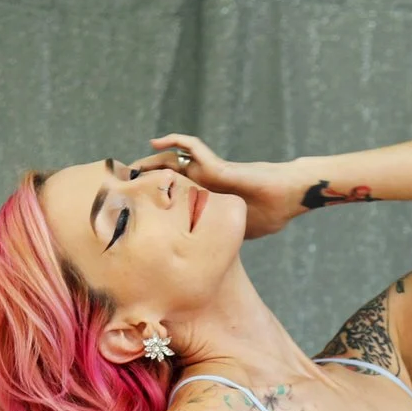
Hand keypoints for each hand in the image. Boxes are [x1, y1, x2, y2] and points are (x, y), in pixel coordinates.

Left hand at [135, 133, 310, 238]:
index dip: (156, 200)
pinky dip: (176, 140)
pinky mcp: (218, 165)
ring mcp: (211, 171)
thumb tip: (208, 270)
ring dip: (151, 161)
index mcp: (208, 197)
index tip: (136, 209)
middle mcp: (206, 182)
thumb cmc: (272, 213)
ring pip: (175, 160)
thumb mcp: (239, 233)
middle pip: (169, 177)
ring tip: (130, 165)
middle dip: (146, 181)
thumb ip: (222, 242)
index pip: (176, 197)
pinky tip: (156, 140)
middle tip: (123, 187)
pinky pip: (194, 147)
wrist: (288, 197)